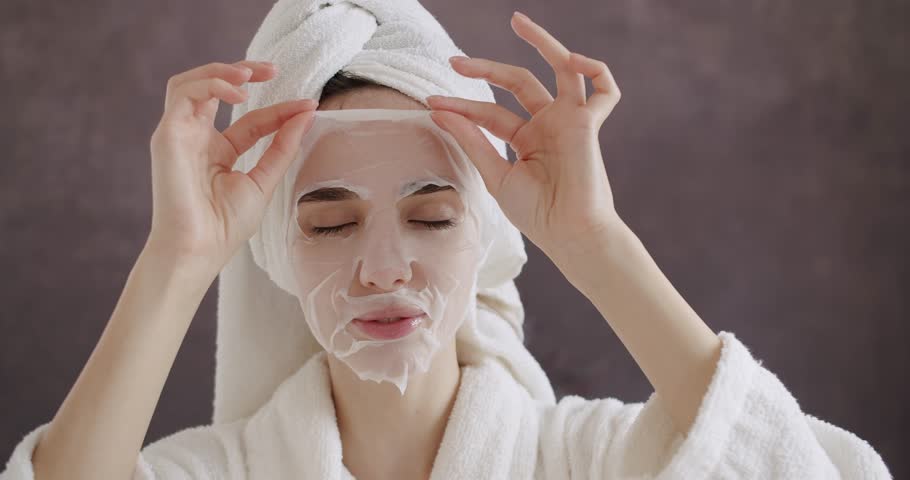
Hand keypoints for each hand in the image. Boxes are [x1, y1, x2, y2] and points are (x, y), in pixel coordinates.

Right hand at [146, 60, 317, 273]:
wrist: (199, 249)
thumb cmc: (225, 226)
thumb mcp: (264, 180)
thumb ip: (282, 147)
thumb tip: (306, 113)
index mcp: (218, 153)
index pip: (251, 120)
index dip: (279, 109)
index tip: (308, 105)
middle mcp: (196, 139)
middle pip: (216, 90)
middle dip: (245, 73)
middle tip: (275, 69)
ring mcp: (179, 134)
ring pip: (192, 83)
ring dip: (223, 71)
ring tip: (252, 75)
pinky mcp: (167, 134)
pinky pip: (183, 92)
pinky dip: (211, 84)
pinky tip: (239, 95)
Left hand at [427, 11, 621, 261]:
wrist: (568, 234)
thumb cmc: (536, 214)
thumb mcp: (495, 175)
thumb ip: (471, 140)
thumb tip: (439, 110)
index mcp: (526, 140)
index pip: (489, 112)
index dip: (460, 106)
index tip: (431, 102)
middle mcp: (548, 125)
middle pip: (517, 82)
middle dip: (486, 69)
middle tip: (454, 61)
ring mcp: (569, 121)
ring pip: (561, 69)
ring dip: (543, 42)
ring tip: (517, 20)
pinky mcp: (588, 123)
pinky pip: (604, 89)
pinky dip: (594, 68)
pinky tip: (571, 59)